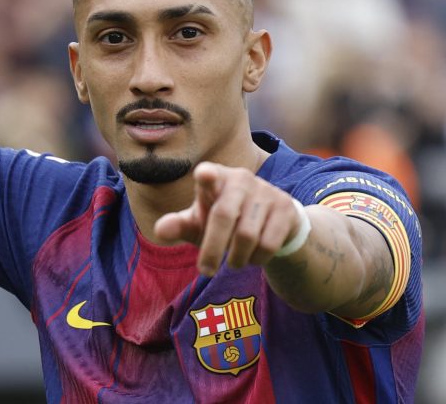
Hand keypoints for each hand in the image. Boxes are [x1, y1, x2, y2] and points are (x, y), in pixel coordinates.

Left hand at [153, 162, 302, 275]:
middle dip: (212, 249)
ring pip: (247, 235)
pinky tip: (253, 257)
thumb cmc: (224, 220)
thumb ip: (179, 225)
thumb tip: (160, 230)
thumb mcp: (199, 223)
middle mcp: (241, 179)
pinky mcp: (285, 208)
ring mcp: (266, 192)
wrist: (271, 221)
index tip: (204, 175)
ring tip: (233, 262)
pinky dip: (257, 259)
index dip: (207, 175)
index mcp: (215, 178)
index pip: (209, 174)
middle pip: (224, 216)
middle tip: (205, 271)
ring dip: (237, 258)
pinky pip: (268, 243)